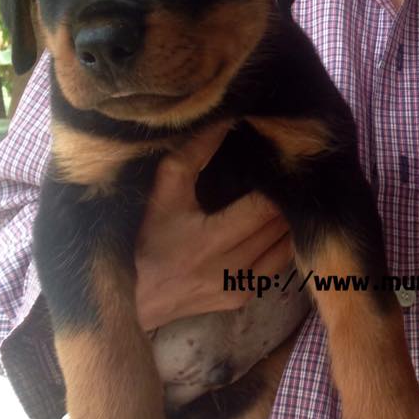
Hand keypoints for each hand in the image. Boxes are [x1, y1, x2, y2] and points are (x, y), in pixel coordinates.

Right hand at [135, 123, 292, 330]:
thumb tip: (223, 118)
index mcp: (208, 242)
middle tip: (284, 177)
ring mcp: (238, 288)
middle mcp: (228, 270)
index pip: (263, 208)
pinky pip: (277, 267)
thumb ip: (192, 155)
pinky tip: (273, 228)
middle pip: (278, 228)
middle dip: (283, 200)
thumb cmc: (145, 239)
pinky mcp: (241, 300)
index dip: (273, 184)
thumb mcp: (163, 195)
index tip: (275, 164)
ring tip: (283, 199)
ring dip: (286, 224)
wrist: (132, 299)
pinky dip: (280, 246)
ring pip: (285, 248)